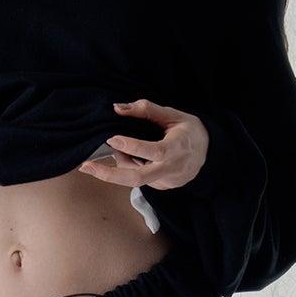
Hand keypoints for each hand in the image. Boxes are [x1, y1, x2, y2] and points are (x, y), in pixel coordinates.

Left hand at [77, 97, 209, 190]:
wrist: (209, 154)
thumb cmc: (189, 130)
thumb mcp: (173, 115)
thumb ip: (146, 110)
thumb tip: (117, 108)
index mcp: (177, 148)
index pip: (153, 151)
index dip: (132, 146)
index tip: (112, 138)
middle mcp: (171, 169)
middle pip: (138, 178)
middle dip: (109, 175)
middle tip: (86, 166)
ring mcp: (166, 182)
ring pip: (135, 178)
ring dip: (118, 165)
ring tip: (115, 147)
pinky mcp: (161, 188)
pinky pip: (139, 179)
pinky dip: (129, 167)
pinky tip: (130, 156)